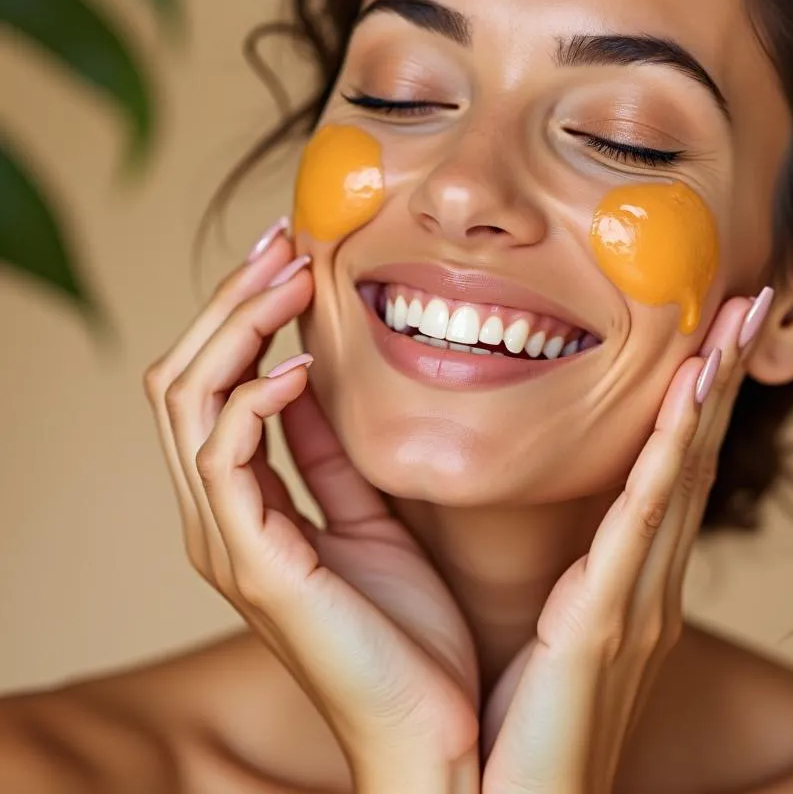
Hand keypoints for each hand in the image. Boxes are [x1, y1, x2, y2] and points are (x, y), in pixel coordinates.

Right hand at [143, 223, 480, 792]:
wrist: (432, 727)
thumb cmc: (406, 627)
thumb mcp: (366, 512)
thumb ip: (326, 450)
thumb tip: (309, 370)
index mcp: (245, 504)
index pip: (212, 383)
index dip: (243, 311)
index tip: (291, 251)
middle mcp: (219, 517)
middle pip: (183, 378)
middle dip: (230, 301)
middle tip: (282, 242)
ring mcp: (227, 541)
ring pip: (189, 403)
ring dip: (236, 328)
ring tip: (290, 278)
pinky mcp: (256, 565)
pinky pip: (226, 459)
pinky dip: (253, 399)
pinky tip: (300, 367)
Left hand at [479, 290, 772, 793]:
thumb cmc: (522, 719)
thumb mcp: (561, 622)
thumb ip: (578, 565)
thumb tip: (575, 521)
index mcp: (635, 577)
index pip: (678, 467)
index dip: (701, 397)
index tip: (715, 332)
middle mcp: (653, 581)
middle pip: (698, 455)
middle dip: (725, 377)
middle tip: (749, 303)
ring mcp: (641, 600)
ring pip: (686, 474)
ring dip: (712, 394)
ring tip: (735, 325)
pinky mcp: (611, 622)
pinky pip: (645, 521)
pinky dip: (671, 454)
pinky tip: (688, 398)